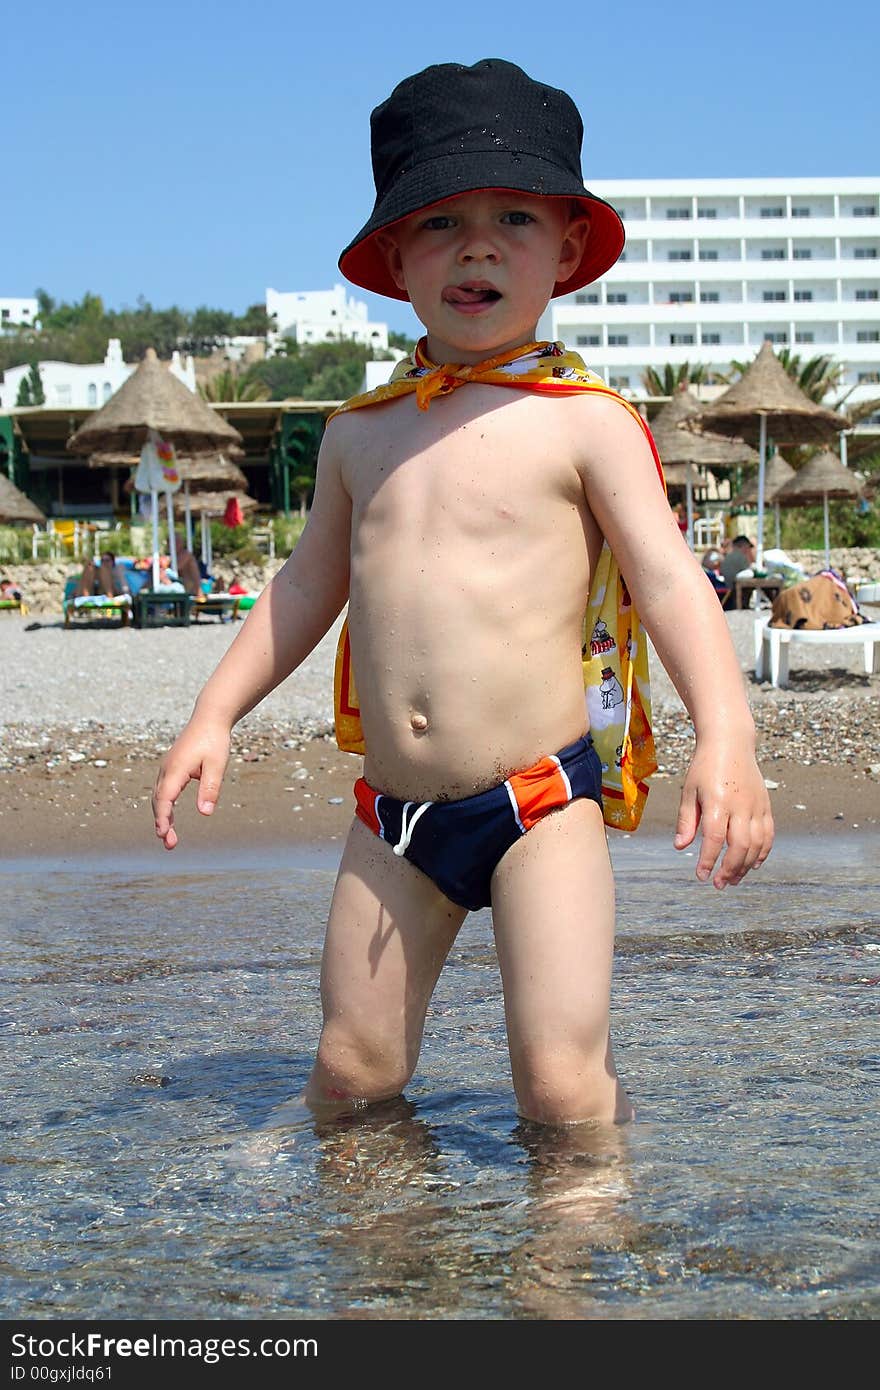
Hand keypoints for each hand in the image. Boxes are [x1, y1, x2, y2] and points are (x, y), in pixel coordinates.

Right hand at [152, 718, 231, 850]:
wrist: (209, 718)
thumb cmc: (214, 740)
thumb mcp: (217, 765)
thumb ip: (210, 789)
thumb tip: (205, 813)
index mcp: (176, 769)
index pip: (165, 798)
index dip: (164, 818)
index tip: (164, 834)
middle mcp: (167, 769)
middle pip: (159, 801)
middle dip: (162, 823)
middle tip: (170, 845)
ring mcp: (167, 768)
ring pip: (159, 797)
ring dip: (162, 817)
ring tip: (170, 838)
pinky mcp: (171, 768)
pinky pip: (164, 791)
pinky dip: (165, 807)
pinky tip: (171, 819)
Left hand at [673, 742, 773, 888]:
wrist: (730, 742)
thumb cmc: (704, 767)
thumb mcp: (689, 791)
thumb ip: (686, 821)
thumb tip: (680, 847)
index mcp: (717, 801)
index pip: (715, 839)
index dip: (708, 860)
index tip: (701, 876)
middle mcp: (740, 805)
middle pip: (739, 846)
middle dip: (729, 870)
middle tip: (718, 884)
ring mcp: (756, 806)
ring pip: (756, 844)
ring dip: (745, 866)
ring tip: (733, 879)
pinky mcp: (766, 805)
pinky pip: (768, 835)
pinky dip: (763, 853)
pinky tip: (752, 865)